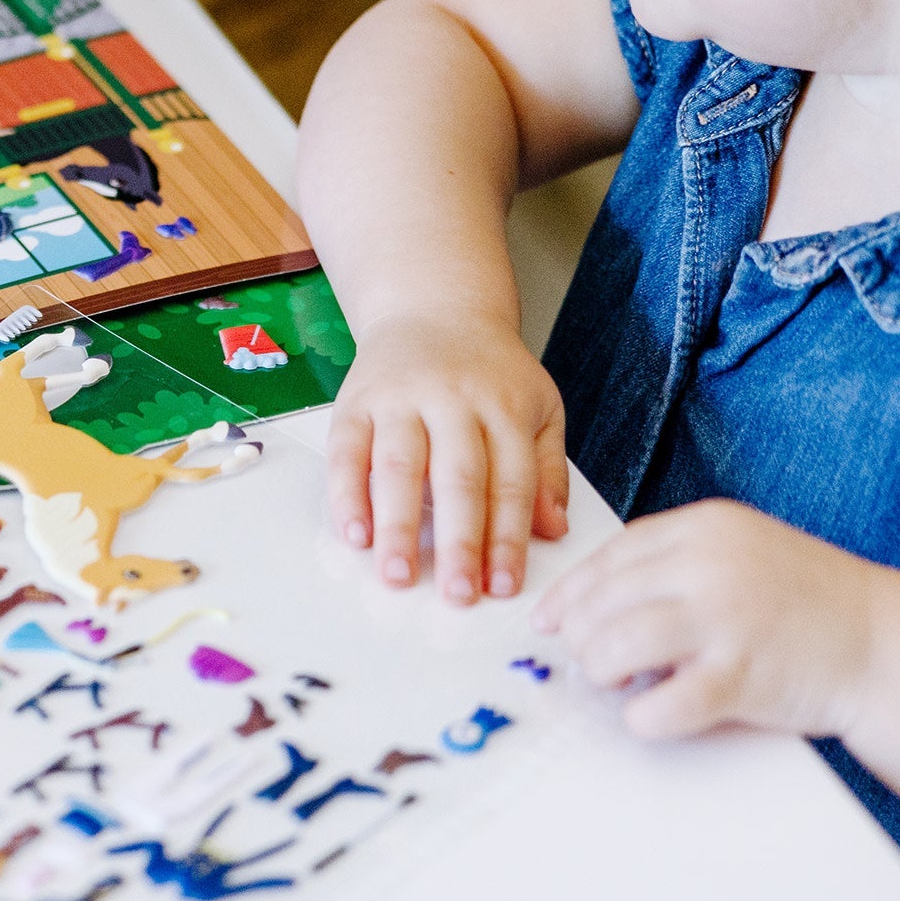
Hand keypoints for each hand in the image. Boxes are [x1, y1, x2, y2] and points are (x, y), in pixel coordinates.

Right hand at [326, 307, 568, 603]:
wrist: (432, 306)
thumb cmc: (489, 370)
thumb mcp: (538, 405)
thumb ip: (546, 469)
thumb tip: (554, 530)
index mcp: (503, 405)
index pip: (510, 480)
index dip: (508, 537)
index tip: (503, 586)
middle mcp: (451, 398)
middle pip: (457, 476)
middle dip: (458, 541)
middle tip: (457, 594)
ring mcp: (399, 396)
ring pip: (398, 464)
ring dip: (397, 524)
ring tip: (397, 574)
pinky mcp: (356, 398)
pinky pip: (346, 449)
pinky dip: (346, 492)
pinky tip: (353, 532)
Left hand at [533, 500, 881, 740]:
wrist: (881, 639)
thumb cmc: (801, 597)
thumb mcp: (735, 550)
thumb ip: (673, 563)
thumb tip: (594, 599)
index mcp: (702, 527)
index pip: (613, 554)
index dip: (572, 589)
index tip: (548, 615)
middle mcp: (708, 566)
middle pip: (607, 597)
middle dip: (578, 631)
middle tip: (573, 654)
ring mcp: (727, 619)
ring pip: (622, 641)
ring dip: (599, 665)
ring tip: (603, 679)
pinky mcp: (744, 676)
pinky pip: (671, 701)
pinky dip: (644, 713)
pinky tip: (639, 715)